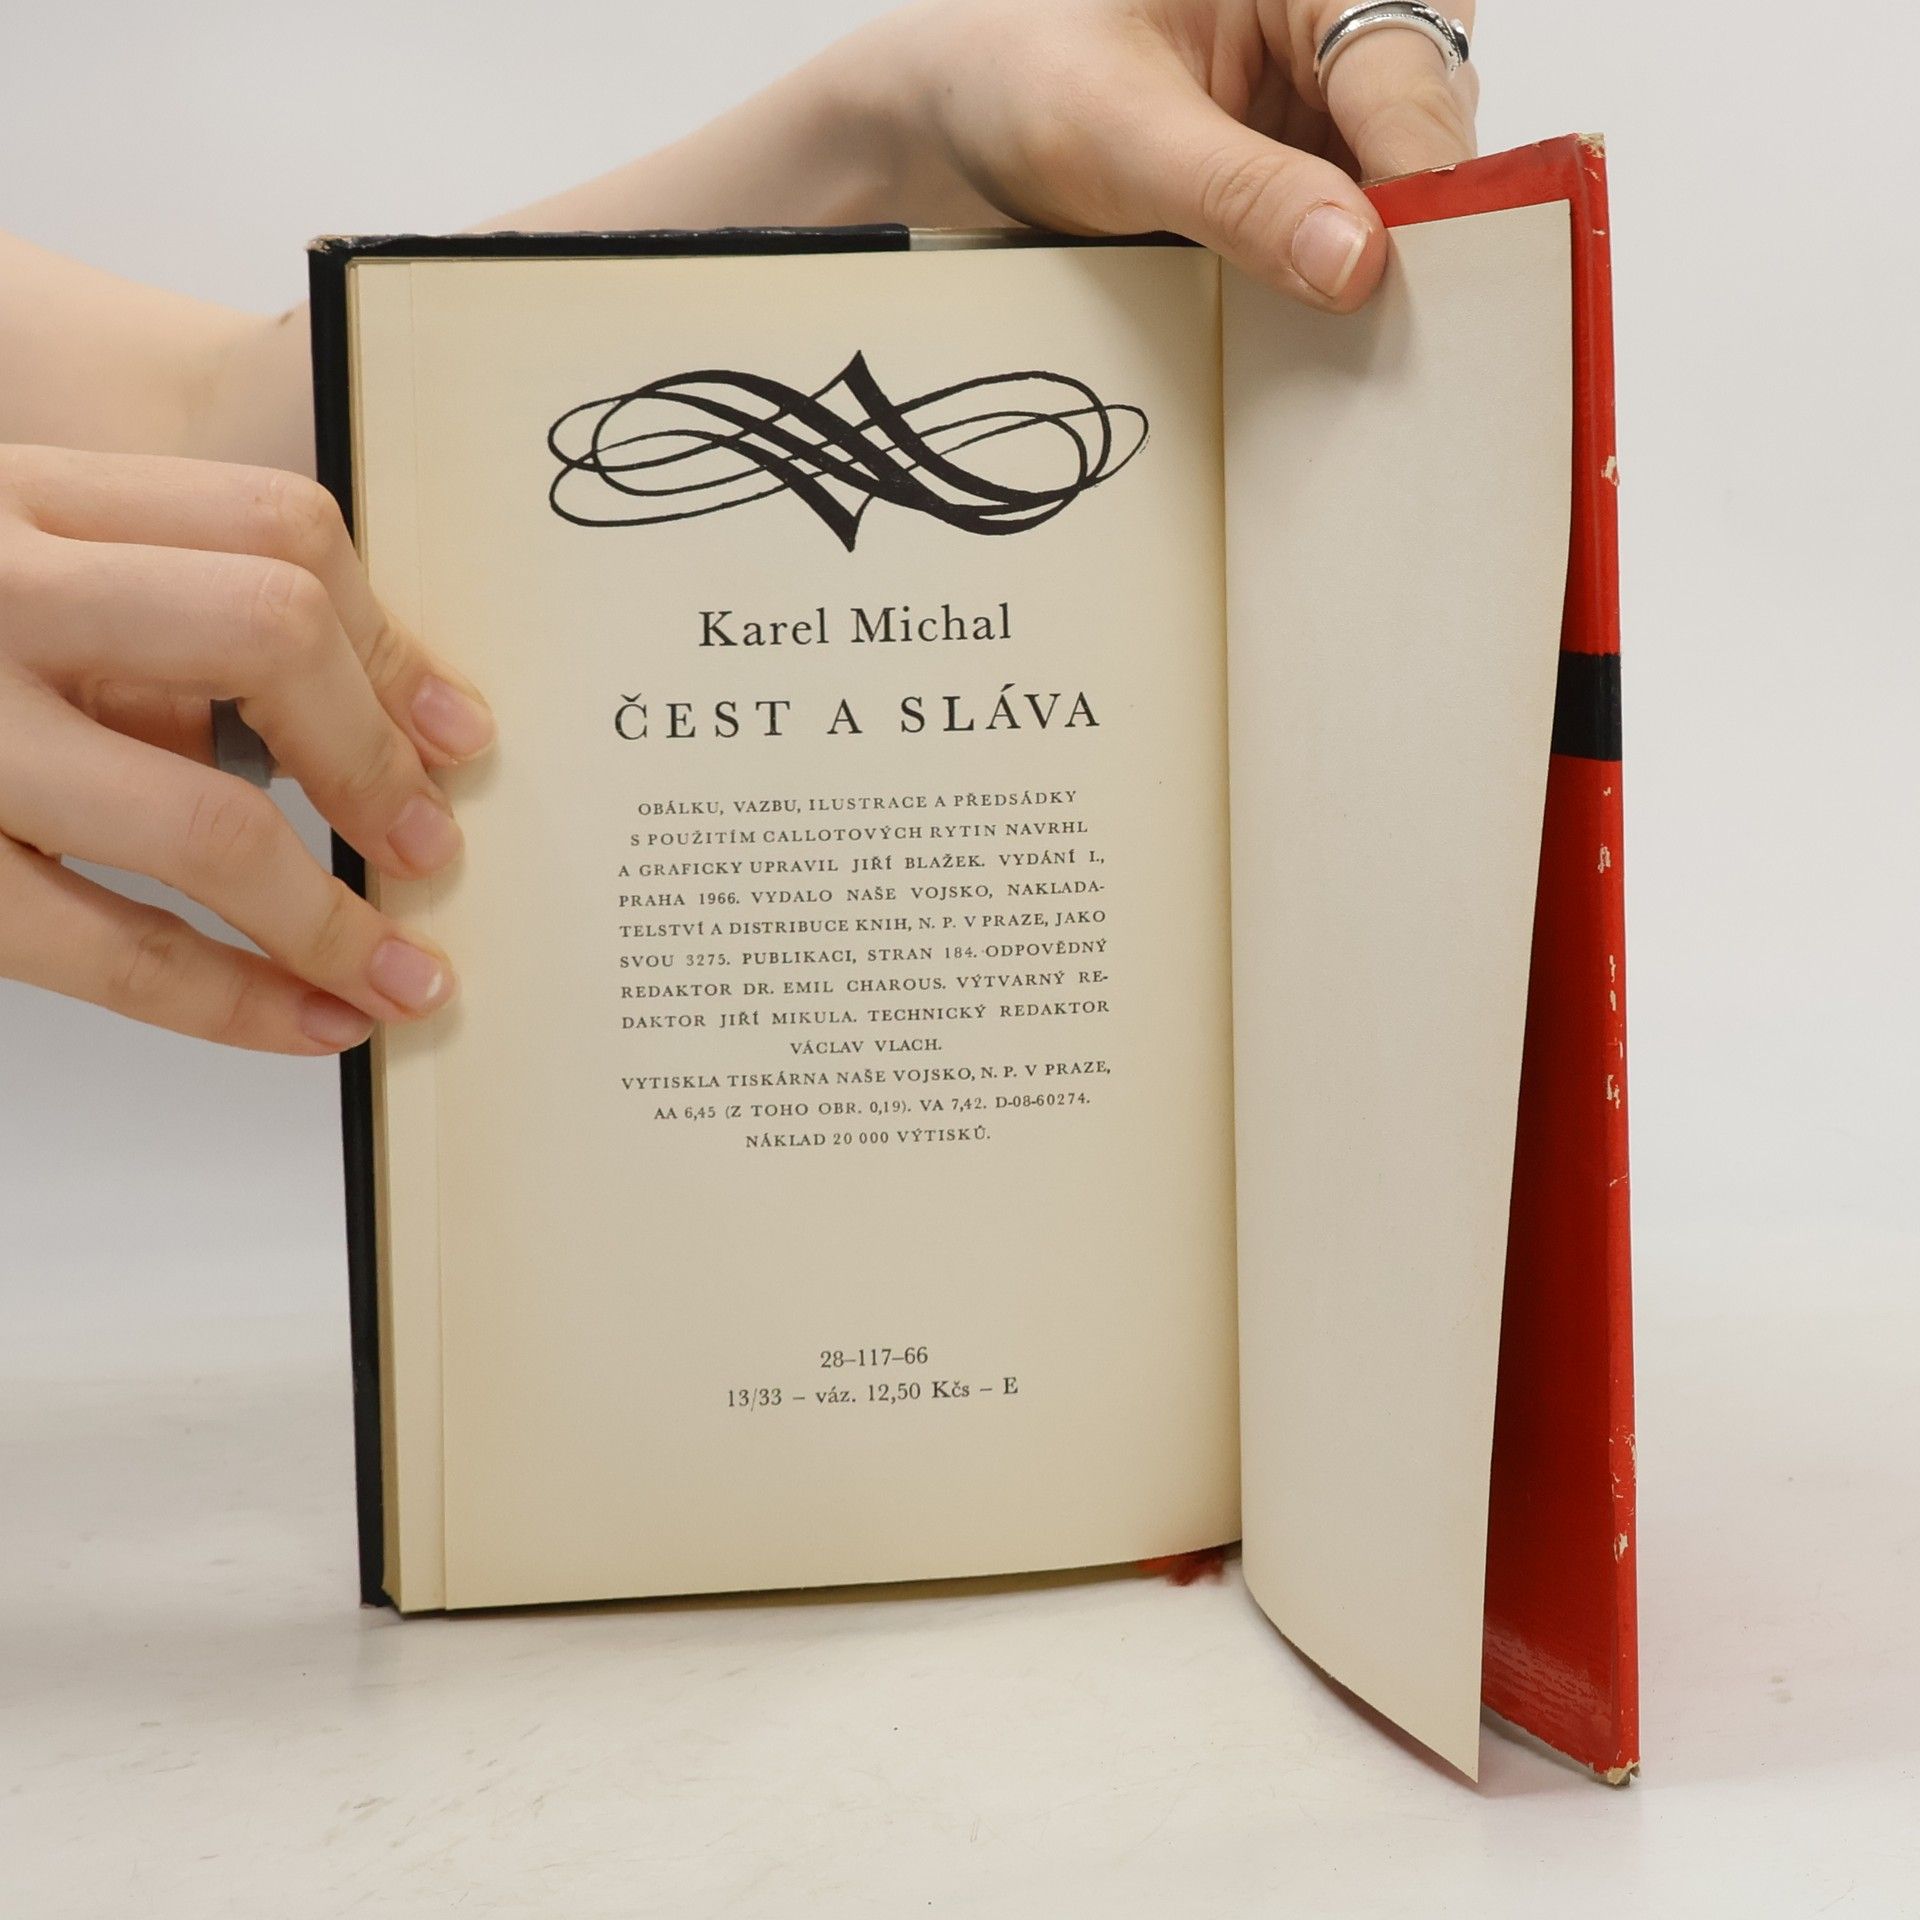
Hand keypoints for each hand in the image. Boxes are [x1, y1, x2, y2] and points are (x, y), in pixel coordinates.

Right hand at [0, 445, 494, 1052]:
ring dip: (326, 914)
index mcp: (27, 498)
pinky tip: (310, 1024)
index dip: (393, 644)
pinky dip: (232, 1001)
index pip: (275, 527)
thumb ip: (157, 624)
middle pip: (267, 630)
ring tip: (400, 973)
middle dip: (373, 757)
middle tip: (427, 847)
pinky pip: (107, 947)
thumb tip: (388, 729)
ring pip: (199, 814)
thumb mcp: (19, 585)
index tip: (456, 734)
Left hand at [863, 0, 1476, 309]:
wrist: (952, 124)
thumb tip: (1355, 262)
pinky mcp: (1297, 171)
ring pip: (1400, 189)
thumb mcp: (1121, 136)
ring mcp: (1319, 102)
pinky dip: (1335, 282)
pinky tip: (1315, 326)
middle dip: (1412, 224)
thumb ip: (1241, 195)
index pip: (1404, 67)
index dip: (1423, 175)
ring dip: (1376, 264)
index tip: (1407, 273)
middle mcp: (1327, 22)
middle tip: (1388, 320)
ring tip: (1346, 334)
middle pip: (1425, 127)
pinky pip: (1350, 233)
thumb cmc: (1019, 77)